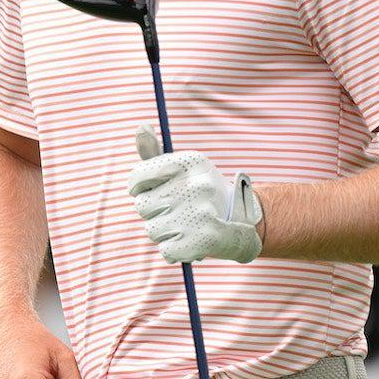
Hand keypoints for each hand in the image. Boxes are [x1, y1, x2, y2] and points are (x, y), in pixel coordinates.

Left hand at [126, 124, 263, 263]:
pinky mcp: (203, 241)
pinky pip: (165, 251)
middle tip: (177, 210)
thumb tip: (141, 127)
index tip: (152, 191)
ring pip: (152, 230)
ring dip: (164, 233)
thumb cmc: (199, 193)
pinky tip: (191, 241)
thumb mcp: (182, 169)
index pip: (137, 177)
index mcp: (190, 163)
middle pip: (142, 206)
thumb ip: (155, 154)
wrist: (241, 222)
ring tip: (186, 225)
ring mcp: (201, 214)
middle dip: (153, 212)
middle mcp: (197, 186)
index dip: (139, 188)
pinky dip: (175, 251)